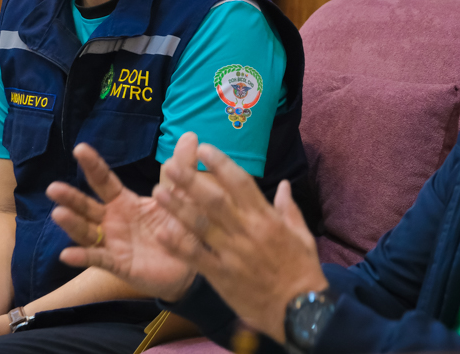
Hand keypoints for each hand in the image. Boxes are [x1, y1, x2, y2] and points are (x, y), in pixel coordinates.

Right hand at [47, 143, 198, 301]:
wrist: (190, 266)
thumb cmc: (179, 228)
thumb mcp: (182, 197)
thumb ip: (182, 169)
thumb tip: (190, 136)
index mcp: (125, 202)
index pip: (105, 181)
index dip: (93, 165)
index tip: (80, 148)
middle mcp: (112, 221)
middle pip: (87, 206)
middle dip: (70, 197)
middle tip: (53, 188)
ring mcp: (112, 243)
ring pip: (87, 232)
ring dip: (72, 224)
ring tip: (58, 213)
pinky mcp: (118, 264)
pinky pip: (98, 260)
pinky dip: (83, 257)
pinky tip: (67, 254)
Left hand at [153, 133, 327, 342]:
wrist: (300, 310)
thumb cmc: (301, 270)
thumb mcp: (301, 235)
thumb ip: (288, 207)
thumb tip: (283, 184)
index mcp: (266, 219)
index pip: (241, 184)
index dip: (221, 164)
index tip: (204, 149)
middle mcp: (247, 232)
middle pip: (215, 201)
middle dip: (192, 181)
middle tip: (171, 165)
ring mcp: (233, 254)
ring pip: (201, 226)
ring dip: (178, 208)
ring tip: (158, 192)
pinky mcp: (222, 276)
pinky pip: (197, 258)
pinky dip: (178, 245)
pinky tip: (161, 233)